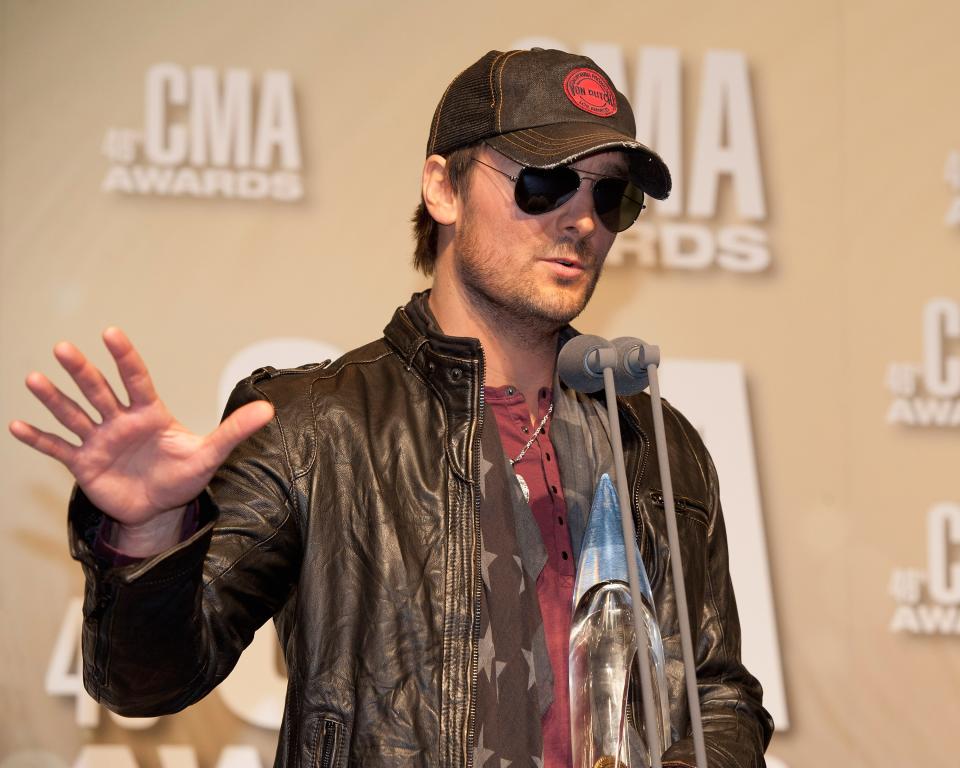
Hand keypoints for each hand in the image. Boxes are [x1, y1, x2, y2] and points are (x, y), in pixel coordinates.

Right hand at [9, 328, 274, 554]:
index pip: (135, 378)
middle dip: (82, 370)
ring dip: (54, 398)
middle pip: (99, 390)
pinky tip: (17, 425)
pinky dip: (39, 439)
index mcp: (149, 413)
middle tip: (64, 347)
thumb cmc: (183, 476)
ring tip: (33, 379)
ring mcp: (99, 441)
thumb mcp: (210, 454)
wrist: (160, 510)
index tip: (111, 332)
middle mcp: (120, 421)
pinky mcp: (84, 464)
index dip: (124, 357)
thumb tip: (269, 409)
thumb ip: (235, 430)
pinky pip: (58, 449)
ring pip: (74, 415)